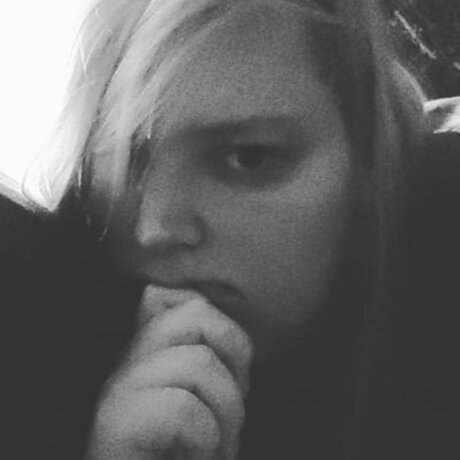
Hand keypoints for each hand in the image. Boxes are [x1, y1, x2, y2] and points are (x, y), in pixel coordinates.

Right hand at [86, 285, 253, 459]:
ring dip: (227, 412)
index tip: (237, 374)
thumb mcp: (198, 398)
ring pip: (198, 362)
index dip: (226, 330)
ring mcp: (119, 388)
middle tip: (237, 400)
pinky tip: (196, 458)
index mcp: (149, 352)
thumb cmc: (179, 453)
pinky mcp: (115, 423)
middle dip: (236, 354)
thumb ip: (195, 354)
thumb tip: (165, 297)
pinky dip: (206, 439)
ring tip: (217, 444)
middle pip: (195, 314)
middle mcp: (129, 361)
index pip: (185, 301)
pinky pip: (183, 408)